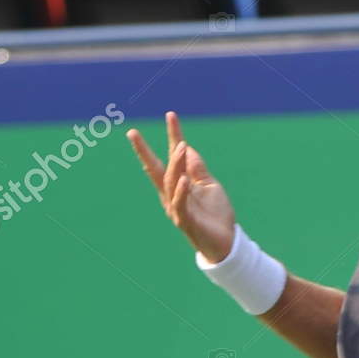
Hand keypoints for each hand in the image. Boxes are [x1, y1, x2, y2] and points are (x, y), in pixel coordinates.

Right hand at [127, 111, 236, 263]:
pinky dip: (180, 191)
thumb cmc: (216, 215)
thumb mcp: (209, 185)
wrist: (226, 242)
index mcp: (178, 184)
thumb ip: (198, 168)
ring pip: (170, 182)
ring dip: (175, 164)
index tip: (171, 114)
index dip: (173, 135)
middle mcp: (172, 195)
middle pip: (156, 170)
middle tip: (132, 133)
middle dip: (143, 152)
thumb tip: (186, 147)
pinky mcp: (185, 221)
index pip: (172, 156)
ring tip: (181, 145)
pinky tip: (183, 178)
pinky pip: (180, 204)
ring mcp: (176, 208)